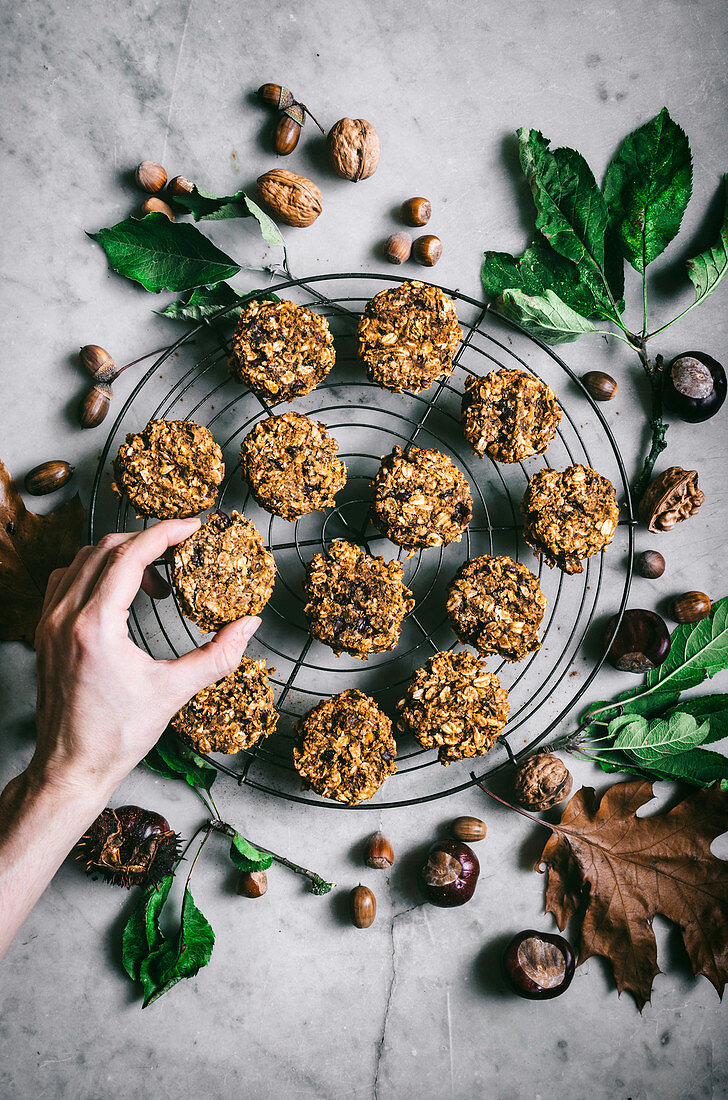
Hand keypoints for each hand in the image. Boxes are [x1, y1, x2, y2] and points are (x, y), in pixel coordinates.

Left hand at [31, 518, 259, 798]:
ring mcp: (48, 624)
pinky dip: (95, 574)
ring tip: (154, 581)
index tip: (192, 527)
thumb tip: (249, 625)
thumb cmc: (116, 736)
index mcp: (95, 627)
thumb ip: (218, 656)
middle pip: (105, 549)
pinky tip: (119, 595)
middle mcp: (64, 618)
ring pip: (82, 561)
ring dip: (120, 557)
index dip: (164, 534)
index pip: (129, 556)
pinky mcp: (43, 633)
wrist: (71, 768)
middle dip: (146, 541)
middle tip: (179, 549)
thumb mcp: (174, 692)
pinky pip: (65, 581)